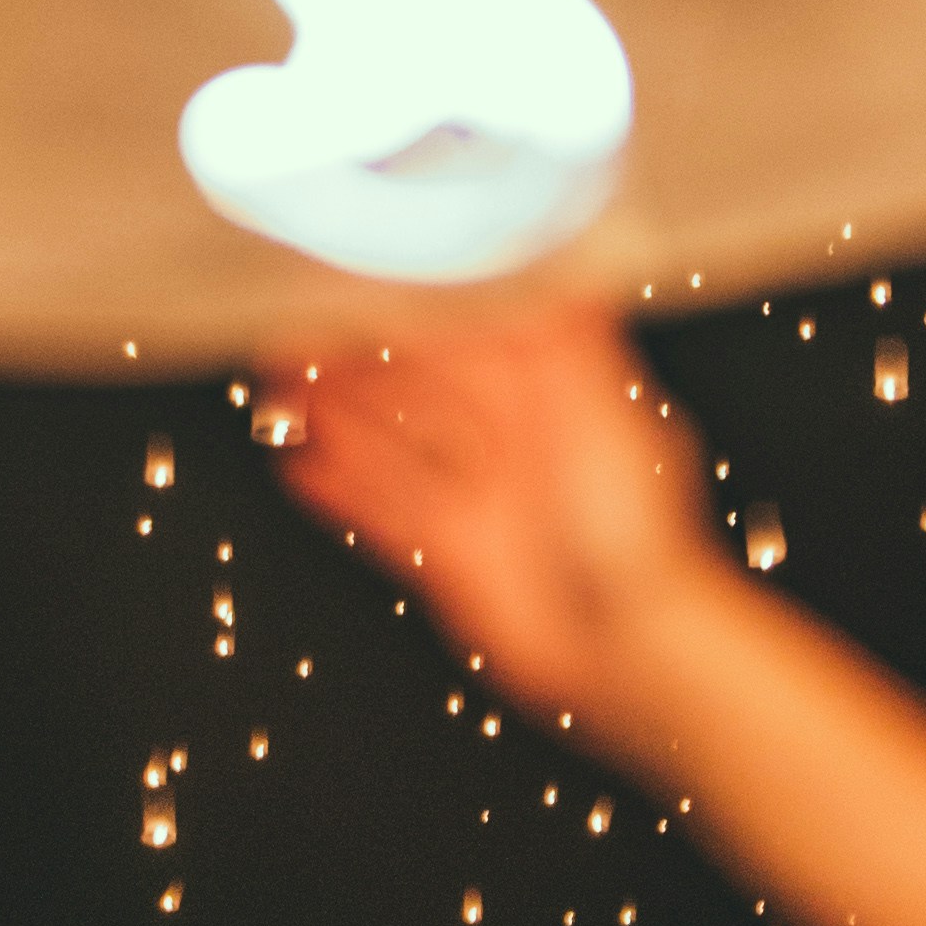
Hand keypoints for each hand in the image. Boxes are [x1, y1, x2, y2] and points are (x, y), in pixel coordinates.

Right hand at [270, 308, 728, 729]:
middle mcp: (510, 452)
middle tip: (294, 346)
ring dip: (339, 421)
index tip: (354, 301)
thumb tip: (564, 281)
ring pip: (393, 449)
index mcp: (550, 409)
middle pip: (417, 396)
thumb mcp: (616, 418)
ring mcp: (479, 505)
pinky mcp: (453, 559)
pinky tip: (303, 469)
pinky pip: (386, 515)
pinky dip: (344, 491)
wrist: (635, 644)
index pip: (462, 349)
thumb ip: (578, 348)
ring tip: (283, 397)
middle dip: (357, 371)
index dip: (405, 324)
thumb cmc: (642, 535)